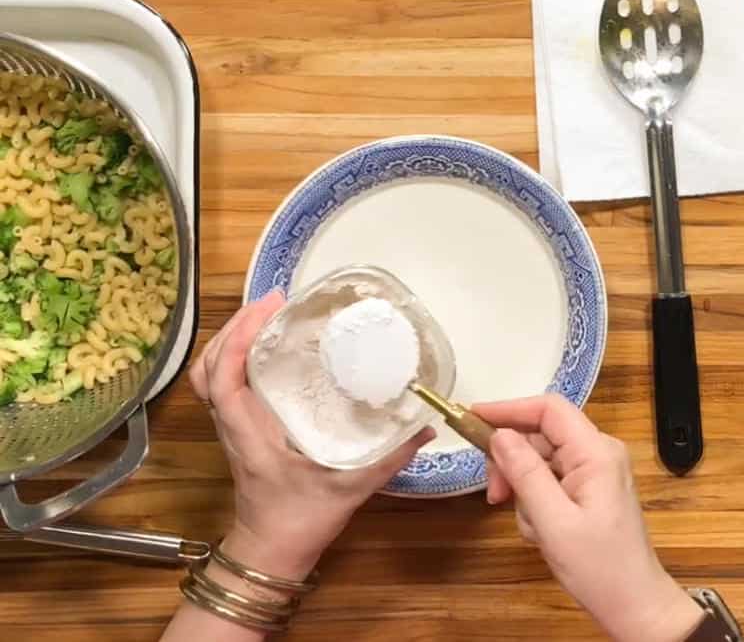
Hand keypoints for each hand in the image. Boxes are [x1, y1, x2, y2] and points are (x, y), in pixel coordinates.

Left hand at [189, 291, 433, 578]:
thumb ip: (389, 458)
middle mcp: (232, 424)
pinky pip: (224, 384)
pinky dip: (235, 357)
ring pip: (211, 373)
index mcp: (248, 433)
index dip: (239, 338)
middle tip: (273, 302)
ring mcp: (232, 425)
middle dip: (234, 327)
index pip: (225, 377)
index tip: (270, 309)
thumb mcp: (350, 487)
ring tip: (266, 314)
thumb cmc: (301, 520)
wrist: (272, 550)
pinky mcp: (239, 428)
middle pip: (209, 365)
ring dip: (230, 339)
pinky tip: (266, 347)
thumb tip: (424, 428)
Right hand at [474, 395, 703, 641]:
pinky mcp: (589, 490)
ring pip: (541, 461)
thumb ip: (525, 474)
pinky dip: (536, 502)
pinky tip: (541, 530)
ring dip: (524, 489)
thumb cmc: (600, 567)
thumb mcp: (553, 522)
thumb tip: (500, 435)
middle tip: (495, 495)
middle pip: (541, 435)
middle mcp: (599, 453)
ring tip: (531, 525)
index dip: (509, 409)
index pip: (549, 409)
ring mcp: (595, 472)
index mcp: (596, 452)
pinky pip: (551, 481)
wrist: (633, 603)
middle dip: (512, 461)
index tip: (473, 419)